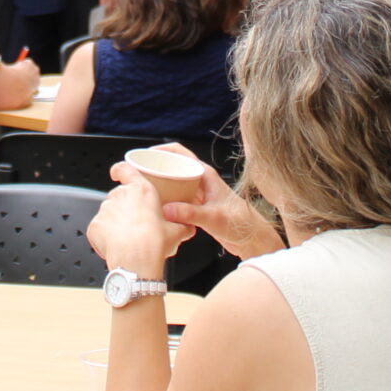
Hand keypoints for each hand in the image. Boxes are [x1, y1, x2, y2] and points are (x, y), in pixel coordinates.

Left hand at [86, 174, 186, 274]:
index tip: (117, 173)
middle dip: (125, 208)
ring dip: (115, 222)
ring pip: (109, 213)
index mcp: (141, 190)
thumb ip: (181, 226)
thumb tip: (187, 228)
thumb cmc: (155, 244)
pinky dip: (104, 236)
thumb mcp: (176, 232)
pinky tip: (116, 246)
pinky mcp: (94, 225)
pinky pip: (99, 229)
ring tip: (128, 239)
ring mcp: (105, 210)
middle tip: (136, 224)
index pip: (124, 169)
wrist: (136, 262)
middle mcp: (120, 195)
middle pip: (119, 196)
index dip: (120, 170)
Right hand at [138, 147, 284, 261]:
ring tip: (143, 193)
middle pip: (173, 168)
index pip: (180, 153)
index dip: (161, 150)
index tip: (144, 155)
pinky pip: (177, 200)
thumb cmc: (241, 224)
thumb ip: (190, 213)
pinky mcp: (197, 208)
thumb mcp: (213, 217)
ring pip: (174, 184)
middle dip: (155, 169)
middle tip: (138, 176)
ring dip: (160, 186)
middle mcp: (201, 182)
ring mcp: (199, 195)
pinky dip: (166, 202)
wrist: (252, 240)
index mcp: (206, 175)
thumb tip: (167, 209)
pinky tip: (157, 211)